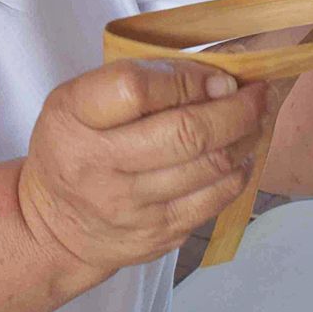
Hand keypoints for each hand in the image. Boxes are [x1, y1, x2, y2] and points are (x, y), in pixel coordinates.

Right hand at [18, 61, 271, 282]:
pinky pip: (214, 200)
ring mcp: (130, 208)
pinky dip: (237, 173)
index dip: (187, 78)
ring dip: (245, 137)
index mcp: (74, 118)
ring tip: (255, 119)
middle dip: (236, 109)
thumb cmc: (76, 145)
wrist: (55, 227)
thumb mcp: (81, 100)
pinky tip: (239, 156)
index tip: (217, 76)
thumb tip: (219, 77)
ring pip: (211, 167)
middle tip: (257, 93)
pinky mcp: (157, 236)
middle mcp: (98, 167)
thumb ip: (138, 79)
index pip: (135, 88)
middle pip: (186, 132)